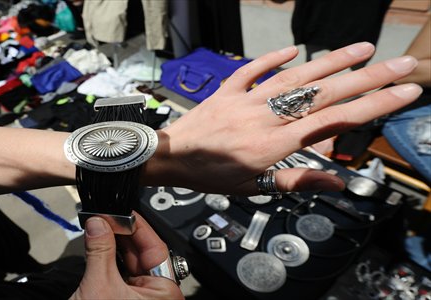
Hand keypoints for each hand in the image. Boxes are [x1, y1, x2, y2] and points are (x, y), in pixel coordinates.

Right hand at [70, 212, 182, 299]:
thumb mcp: (99, 287)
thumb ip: (100, 252)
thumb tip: (99, 223)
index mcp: (164, 294)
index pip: (156, 249)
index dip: (139, 227)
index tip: (123, 211)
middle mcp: (155, 296)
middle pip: (142, 254)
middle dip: (123, 233)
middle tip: (105, 216)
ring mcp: (138, 299)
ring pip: (129, 262)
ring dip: (113, 244)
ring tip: (100, 225)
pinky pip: (118, 273)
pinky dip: (107, 258)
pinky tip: (98, 243)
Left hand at [146, 42, 421, 194]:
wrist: (169, 158)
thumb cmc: (210, 177)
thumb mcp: (253, 189)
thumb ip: (296, 180)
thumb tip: (337, 181)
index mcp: (275, 144)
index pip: (333, 121)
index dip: (371, 106)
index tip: (403, 92)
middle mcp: (266, 116)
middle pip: (322, 93)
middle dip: (366, 77)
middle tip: (401, 63)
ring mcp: (246, 98)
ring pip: (295, 76)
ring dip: (330, 60)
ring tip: (362, 48)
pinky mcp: (228, 89)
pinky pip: (253, 69)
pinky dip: (274, 58)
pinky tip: (295, 49)